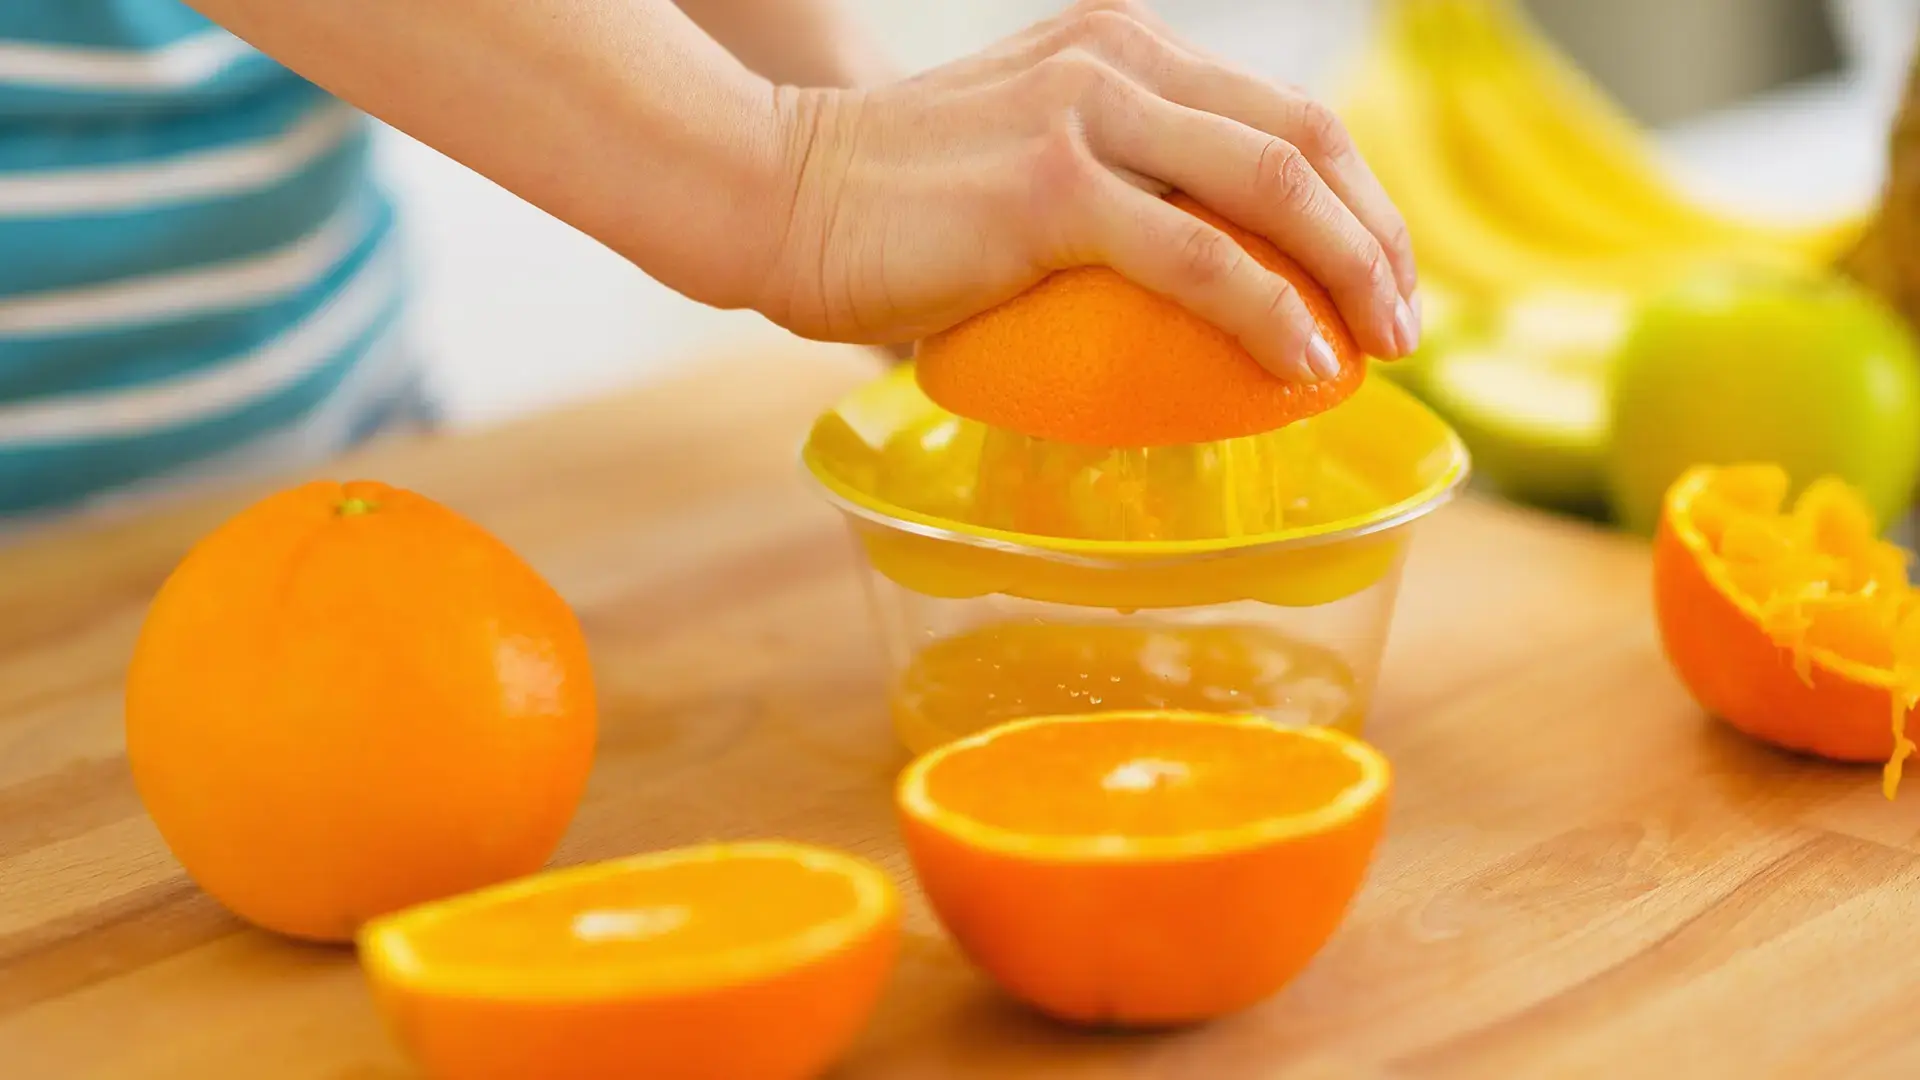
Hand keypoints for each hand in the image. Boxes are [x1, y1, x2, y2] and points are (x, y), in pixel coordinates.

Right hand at [755, 0, 1419, 382]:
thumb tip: (1169, 297)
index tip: (1377, 276)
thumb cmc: (888, 206)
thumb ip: (1103, 191)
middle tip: (1405, 321)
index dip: (1355, 197)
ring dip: (1353, 271)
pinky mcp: (1052, 190)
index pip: (1281, 113)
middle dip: (1379, 236)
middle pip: (1306, 138)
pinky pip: (1199, 256)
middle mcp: (1118, 61)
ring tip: (1383, 346)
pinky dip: (1268, 314)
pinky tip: (1305, 363)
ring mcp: (1086, 117)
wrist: (775, 193)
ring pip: (1274, 185)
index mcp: (1120, 47)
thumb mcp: (1020, 162)